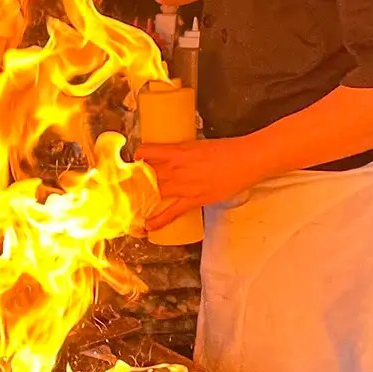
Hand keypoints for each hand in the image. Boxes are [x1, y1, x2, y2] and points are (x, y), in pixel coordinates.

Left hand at [140, 138, 266, 228]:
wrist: (246, 160)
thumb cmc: (225, 150)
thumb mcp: (197, 145)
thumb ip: (181, 153)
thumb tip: (171, 158)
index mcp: (176, 151)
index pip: (145, 152)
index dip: (136, 157)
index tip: (133, 161)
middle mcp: (175, 168)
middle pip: (145, 174)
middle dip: (134, 180)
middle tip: (127, 185)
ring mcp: (183, 186)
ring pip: (153, 193)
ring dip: (141, 199)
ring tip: (132, 205)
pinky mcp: (193, 200)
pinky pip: (171, 213)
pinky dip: (158, 221)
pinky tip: (147, 226)